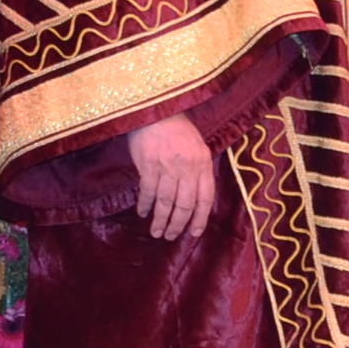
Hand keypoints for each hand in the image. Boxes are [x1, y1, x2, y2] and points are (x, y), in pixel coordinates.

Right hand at [127, 113, 219, 240]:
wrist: (157, 110)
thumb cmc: (178, 128)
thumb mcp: (198, 146)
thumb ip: (199, 169)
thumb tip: (197, 196)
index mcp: (203, 163)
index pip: (205, 198)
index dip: (200, 218)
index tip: (194, 233)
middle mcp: (188, 168)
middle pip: (184, 204)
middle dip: (178, 225)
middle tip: (170, 236)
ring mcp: (167, 167)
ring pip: (166, 202)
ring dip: (160, 220)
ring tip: (157, 232)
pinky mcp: (148, 166)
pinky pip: (147, 192)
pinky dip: (144, 205)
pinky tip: (142, 213)